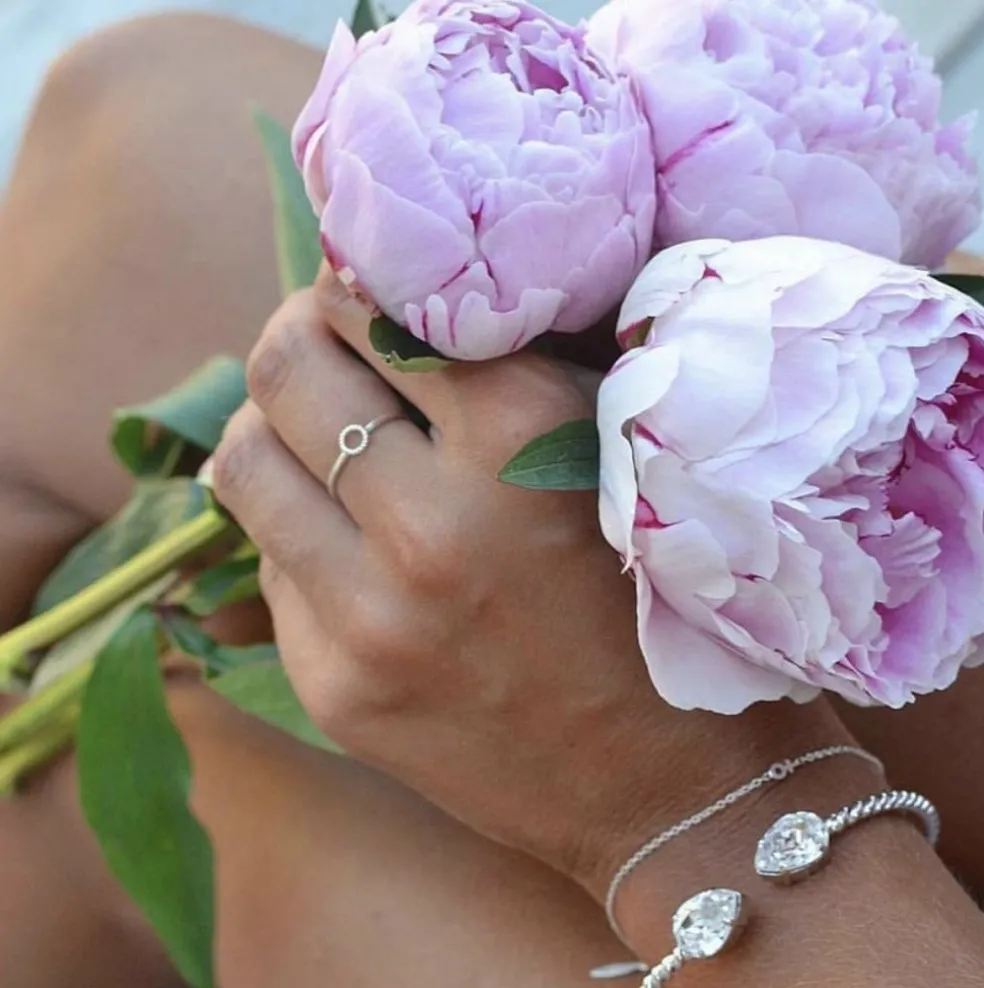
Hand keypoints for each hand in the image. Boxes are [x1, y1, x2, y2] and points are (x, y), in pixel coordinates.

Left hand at [212, 272, 868, 894]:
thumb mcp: (620, 456)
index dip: (362, 281)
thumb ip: (520, 372)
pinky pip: (268, 564)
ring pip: (242, 462)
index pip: (380, 304)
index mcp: (523, 442)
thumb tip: (400, 303)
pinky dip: (292, 527)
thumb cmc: (671, 604)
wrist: (673, 786)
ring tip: (308, 431)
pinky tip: (340, 537)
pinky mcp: (336, 690)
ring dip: (268, 426)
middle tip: (322, 343)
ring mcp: (371, 619)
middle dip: (297, 335)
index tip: (368, 290)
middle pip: (286, 367)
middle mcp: (434, 525)